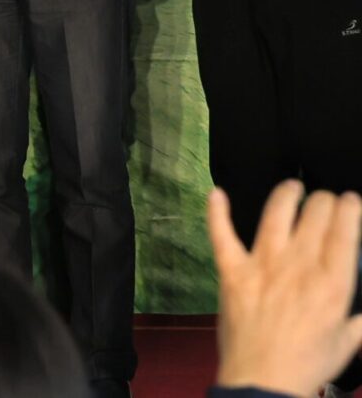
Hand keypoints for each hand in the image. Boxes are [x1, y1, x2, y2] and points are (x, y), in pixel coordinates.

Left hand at [211, 182, 361, 396]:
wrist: (263, 380)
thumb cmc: (308, 363)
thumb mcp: (348, 341)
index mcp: (332, 283)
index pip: (344, 232)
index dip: (348, 209)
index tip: (350, 200)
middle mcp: (298, 266)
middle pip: (313, 216)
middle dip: (321, 200)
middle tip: (323, 200)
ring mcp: (262, 265)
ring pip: (274, 215)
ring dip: (284, 195)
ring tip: (292, 186)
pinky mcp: (232, 271)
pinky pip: (221, 234)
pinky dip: (216, 212)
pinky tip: (215, 193)